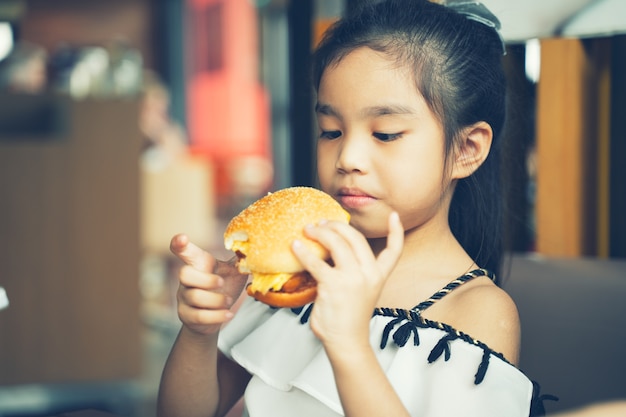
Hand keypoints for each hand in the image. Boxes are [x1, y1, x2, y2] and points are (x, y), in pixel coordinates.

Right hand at [170, 234, 247, 335]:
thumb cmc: (224, 288)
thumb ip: (241, 260)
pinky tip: (228, 314)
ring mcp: (184, 298)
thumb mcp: (234, 272)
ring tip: (228, 301)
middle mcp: (187, 280)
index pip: (186, 252)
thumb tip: (253, 247)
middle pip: (184, 274)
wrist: (216, 316)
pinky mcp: (186, 315)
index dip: (180, 244)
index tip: (182, 237)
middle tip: (221, 282)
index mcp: (199, 265)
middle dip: (205, 279)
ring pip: (195, 297)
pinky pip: (199, 316)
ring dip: (216, 300)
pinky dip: (217, 316)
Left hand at [292, 212, 403, 348]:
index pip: (394, 250)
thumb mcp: (361, 291)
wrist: (346, 342)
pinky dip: (304, 251)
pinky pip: (316, 262)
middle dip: (337, 225)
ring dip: (321, 232)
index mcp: (378, 276)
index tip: (394, 215)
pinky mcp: (333, 285)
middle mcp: (369, 274)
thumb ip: (352, 271)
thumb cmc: (348, 318)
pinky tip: (295, 246)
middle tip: (322, 223)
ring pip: (337, 242)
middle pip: (356, 237)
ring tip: (308, 230)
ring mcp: (352, 279)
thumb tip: (328, 251)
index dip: (396, 231)